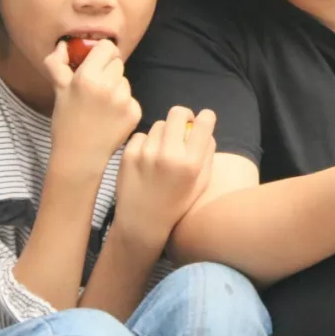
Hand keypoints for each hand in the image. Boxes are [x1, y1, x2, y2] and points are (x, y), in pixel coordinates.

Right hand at [44, 39, 140, 175]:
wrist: (79, 156)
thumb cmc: (66, 121)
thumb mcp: (58, 90)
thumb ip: (57, 63)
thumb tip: (63, 45)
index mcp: (87, 76)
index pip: (107, 47)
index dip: (100, 54)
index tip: (94, 64)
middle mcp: (108, 86)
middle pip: (117, 62)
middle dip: (107, 71)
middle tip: (95, 89)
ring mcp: (124, 100)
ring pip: (125, 80)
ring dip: (116, 87)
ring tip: (101, 105)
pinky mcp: (135, 112)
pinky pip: (131, 97)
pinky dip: (123, 104)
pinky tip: (110, 116)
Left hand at [113, 106, 216, 241]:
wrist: (141, 223)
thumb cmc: (176, 204)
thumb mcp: (201, 183)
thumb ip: (206, 154)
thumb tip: (204, 128)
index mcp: (191, 163)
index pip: (204, 122)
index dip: (206, 118)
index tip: (203, 122)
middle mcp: (169, 154)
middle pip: (178, 113)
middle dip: (183, 116)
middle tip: (182, 127)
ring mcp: (146, 153)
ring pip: (159, 124)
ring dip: (164, 133)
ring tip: (162, 151)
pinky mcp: (128, 154)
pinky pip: (141, 135)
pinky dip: (146, 143)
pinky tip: (146, 159)